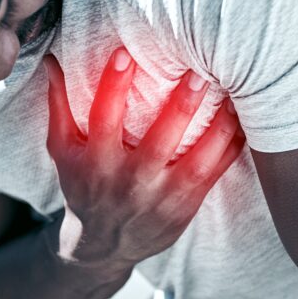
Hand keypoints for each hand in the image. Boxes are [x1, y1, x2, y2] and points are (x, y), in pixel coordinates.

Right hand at [42, 47, 244, 267]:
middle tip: (199, 73)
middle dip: (181, 106)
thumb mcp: (62, 151)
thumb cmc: (83, 186)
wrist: (102, 245)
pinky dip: (232, 147)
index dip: (112, 85)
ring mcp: (162, 196)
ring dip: (219, 127)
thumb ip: (59, 106)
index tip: (126, 53)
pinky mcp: (187, 205)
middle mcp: (130, 180)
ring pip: (197, 160)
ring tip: (233, 94)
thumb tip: (52, 60)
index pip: (103, 118)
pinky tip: (245, 121)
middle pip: (159, 140)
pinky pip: (215, 173)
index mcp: (96, 161)